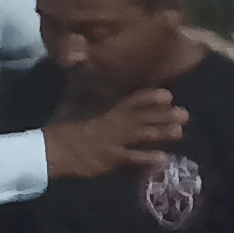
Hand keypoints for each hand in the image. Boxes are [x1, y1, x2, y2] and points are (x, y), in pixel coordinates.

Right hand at [43, 87, 184, 178]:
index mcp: (104, 110)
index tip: (168, 94)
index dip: (150, 97)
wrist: (48, 151)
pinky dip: (148, 158)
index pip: (131, 101)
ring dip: (161, 133)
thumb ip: (84, 91)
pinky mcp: (111, 160)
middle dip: (164, 116)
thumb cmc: (60, 128)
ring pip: (142, 136)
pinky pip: (133, 159)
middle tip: (185, 114)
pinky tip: (164, 158)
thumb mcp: (72, 104)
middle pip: (142, 118)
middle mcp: (112, 124)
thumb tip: (85, 72)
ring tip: (180, 131)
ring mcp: (113, 143)